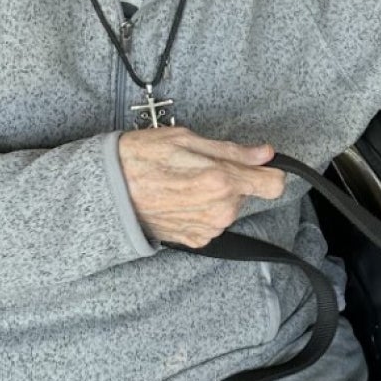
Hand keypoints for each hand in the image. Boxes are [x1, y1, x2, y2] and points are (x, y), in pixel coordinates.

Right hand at [118, 128, 284, 247]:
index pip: (274, 184)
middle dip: (231, 180)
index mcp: (222, 181)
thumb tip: (264, 153)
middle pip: (247, 193)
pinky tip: (178, 200)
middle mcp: (220, 210)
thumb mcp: (184, 140)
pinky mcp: (195, 240)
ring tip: (183, 183)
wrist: (105, 193)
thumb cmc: (139, 160)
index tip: (259, 165)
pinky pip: (212, 222)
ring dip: (215, 196)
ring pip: (229, 207)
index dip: (269, 172)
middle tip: (198, 168)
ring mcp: (208, 228)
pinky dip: (201, 211)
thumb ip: (231, 150)